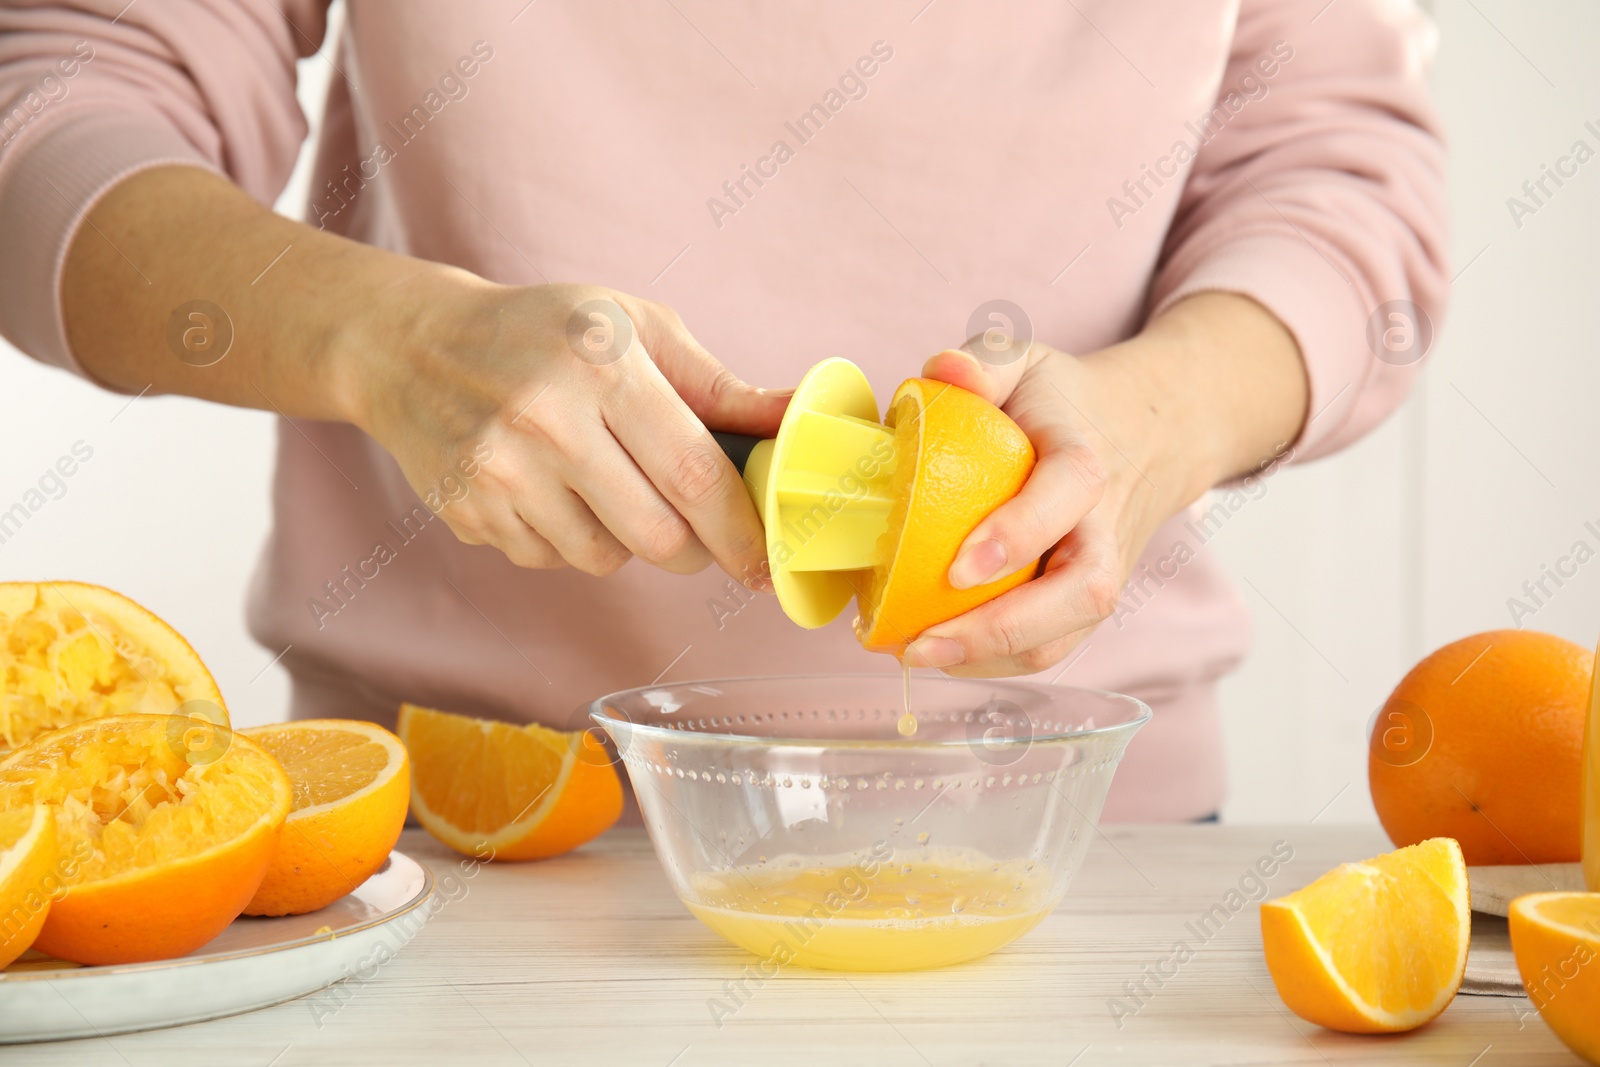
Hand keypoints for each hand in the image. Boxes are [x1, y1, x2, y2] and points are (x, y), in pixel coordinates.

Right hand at [351, 277, 789, 585]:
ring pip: (606, 558)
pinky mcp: (469, 512)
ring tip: (607, 486)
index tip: (763, 559)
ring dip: (627, 541)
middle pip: (658, 535)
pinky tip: (552, 490)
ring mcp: (499, 472)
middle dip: (694, 549)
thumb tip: (796, 418)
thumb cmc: (546, 332)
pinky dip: (570, 540)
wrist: (414, 348)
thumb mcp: (636, 328)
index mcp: (601, 366)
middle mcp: (545, 420)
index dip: (739, 528)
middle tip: (697, 533)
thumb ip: (719, 385)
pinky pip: (553, 560)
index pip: (693, 473)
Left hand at [903, 293, 1306, 676]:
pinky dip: (998, 662)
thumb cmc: (1068, 401)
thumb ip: (985, 360)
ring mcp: (1105, 572)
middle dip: (1002, 628)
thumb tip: (942, 373)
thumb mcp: (1028, 360)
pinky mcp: (1090, 602)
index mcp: (1089, 463)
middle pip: (1080, 592)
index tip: (958, 567)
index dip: (1018, 536)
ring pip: (1067, 635)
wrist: (1154, 432)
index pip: (1065, 499)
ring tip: (918, 654)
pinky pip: (1053, 646)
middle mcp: (1107, 528)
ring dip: (994, 658)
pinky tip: (940, 654)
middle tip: (922, 640)